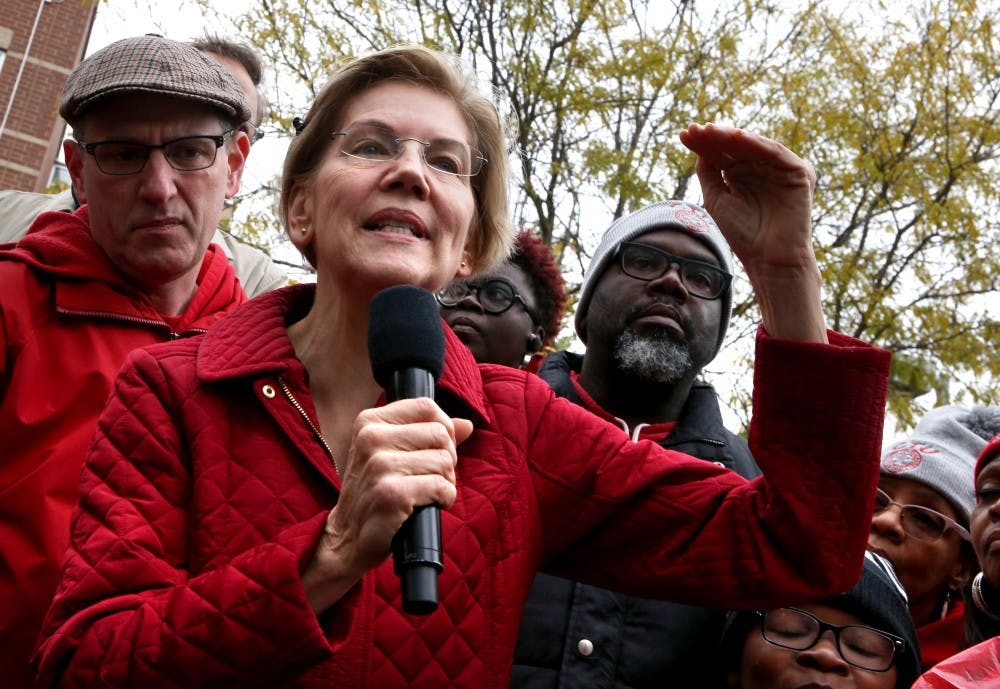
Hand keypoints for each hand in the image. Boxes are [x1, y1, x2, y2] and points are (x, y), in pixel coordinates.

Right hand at [302, 398, 473, 611]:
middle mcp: (371, 438)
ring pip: (444, 460)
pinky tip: (428, 505)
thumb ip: (429, 435)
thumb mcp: (392, 453)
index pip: (426, 407)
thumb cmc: (375, 491)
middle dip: (447, 458)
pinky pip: (442, 486)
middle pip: (440, 434)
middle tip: (430, 476)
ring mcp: (380, 466)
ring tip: (426, 492)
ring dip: (446, 481)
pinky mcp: (392, 493)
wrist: (347, 537)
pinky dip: (444, 498)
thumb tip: (467, 425)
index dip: (443, 429)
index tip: (433, 450)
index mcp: (370, 422)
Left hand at [679, 123, 825, 341]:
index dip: (702, 143)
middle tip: (695, 130)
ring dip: (731, 136)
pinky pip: (776, 152)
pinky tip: (737, 137)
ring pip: (752, 145)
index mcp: (739, 173)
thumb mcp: (716, 198)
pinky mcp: (798, 171)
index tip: (683, 135)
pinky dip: (757, 143)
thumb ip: (708, 171)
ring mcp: (778, 168)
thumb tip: (698, 144)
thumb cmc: (742, 233)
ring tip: (711, 131)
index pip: (719, 153)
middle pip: (733, 146)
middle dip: (713, 137)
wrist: (768, 258)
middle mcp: (758, 167)